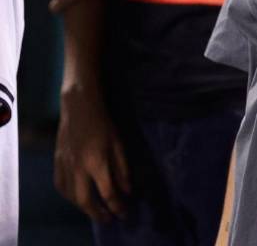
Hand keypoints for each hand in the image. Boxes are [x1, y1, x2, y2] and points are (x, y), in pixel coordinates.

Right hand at [54, 87, 130, 222]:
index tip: (124, 214)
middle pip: (85, 200)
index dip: (117, 206)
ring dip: (83, 208)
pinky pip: (61, 187)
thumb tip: (127, 192)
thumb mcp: (119, 145)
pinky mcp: (56, 163)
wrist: (79, 109)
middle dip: (97, 214)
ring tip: (96, 211)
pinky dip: (70, 197)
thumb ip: (123, 170)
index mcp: (97, 162)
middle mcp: (78, 168)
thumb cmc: (104, 125)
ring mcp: (65, 166)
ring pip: (71, 196)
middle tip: (109, 220)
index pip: (108, 193)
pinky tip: (78, 198)